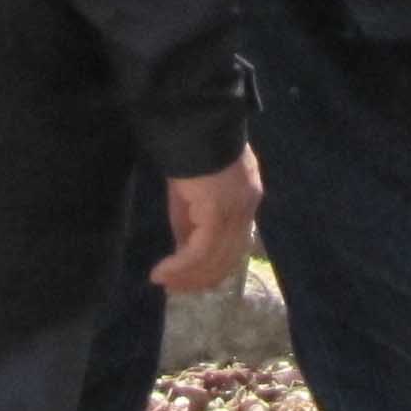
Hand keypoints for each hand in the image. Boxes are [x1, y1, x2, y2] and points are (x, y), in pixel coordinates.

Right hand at [149, 149, 264, 292]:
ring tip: (164, 282)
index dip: (212, 267)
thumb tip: (183, 251)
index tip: (187, 280)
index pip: (236, 245)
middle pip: (229, 257)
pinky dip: (181, 265)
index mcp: (247, 199)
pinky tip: (163, 272)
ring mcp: (236, 210)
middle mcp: (247, 207)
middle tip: (173, 287)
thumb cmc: (189, 147)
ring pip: (216, 259)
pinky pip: (201, 250)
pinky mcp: (218, 212)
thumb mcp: (189, 190)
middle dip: (200, 277)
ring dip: (188, 276)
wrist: (191, 122)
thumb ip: (190, 221)